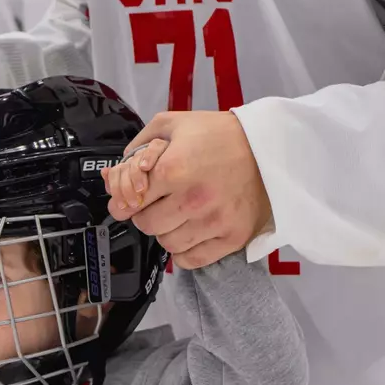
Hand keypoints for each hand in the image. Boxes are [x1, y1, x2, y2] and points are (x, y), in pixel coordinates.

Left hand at [107, 112, 271, 269]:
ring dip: (166, 232)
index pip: (132, 199)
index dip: (126, 200)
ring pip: (167, 244)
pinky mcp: (232, 238)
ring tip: (177, 214)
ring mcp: (214, 222)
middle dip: (146, 214)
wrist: (268, 148)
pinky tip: (190, 232)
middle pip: (146, 224)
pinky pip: (191, 260)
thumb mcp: (173, 123)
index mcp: (174, 168)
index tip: (129, 200)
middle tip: (157, 203)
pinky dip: (184, 251)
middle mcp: (193, 199)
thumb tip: (115, 173)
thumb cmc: (220, 134)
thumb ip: (139, 145)